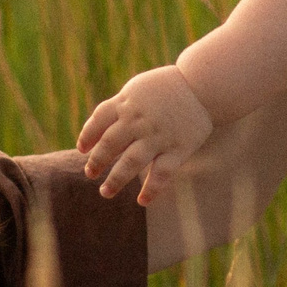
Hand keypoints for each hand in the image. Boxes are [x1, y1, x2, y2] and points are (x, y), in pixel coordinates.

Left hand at [76, 65, 214, 204]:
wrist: (203, 86)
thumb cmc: (167, 87)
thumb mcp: (138, 88)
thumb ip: (119, 106)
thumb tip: (97, 130)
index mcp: (127, 103)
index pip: (99, 121)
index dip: (88, 136)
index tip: (82, 150)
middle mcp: (139, 120)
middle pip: (110, 144)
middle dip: (97, 161)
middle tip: (90, 173)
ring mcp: (158, 136)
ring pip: (130, 162)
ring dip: (115, 180)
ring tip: (105, 192)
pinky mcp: (178, 148)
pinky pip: (161, 173)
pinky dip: (152, 189)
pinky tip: (142, 201)